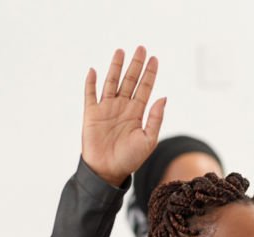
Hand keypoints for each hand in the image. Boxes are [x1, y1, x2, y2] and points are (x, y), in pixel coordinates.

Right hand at [82, 46, 165, 186]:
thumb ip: (155, 118)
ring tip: (120, 51)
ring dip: (115, 67)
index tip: (154, 58)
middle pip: (129, 80)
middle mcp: (122, 107)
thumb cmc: (129, 159)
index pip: (144, 88)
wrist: (107, 171)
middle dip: (135, 64)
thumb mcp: (148, 140)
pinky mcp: (91, 114)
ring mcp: (106, 109)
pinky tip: (94, 71)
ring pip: (111, 82)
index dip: (149, 73)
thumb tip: (163, 97)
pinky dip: (91, 83)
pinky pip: (90, 94)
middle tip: (141, 48)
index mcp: (136, 113)